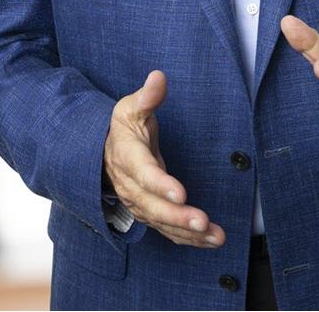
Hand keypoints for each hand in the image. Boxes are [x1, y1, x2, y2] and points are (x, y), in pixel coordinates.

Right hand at [103, 70, 224, 247]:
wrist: (102, 155)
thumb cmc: (122, 129)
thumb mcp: (129, 108)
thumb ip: (147, 97)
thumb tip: (159, 77)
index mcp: (127, 157)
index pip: (143, 173)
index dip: (160, 184)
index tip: (181, 193)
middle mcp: (131, 186)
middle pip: (153, 206)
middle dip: (178, 216)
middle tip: (202, 222)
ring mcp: (140, 203)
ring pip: (162, 223)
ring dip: (189, 232)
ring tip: (216, 236)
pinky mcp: (150, 213)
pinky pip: (168, 230)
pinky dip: (190, 238)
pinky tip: (211, 240)